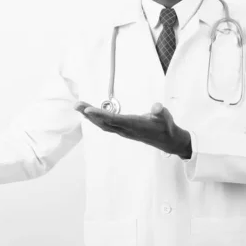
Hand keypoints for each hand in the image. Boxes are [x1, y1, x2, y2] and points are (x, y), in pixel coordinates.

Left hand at [75, 101, 191, 158]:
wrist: (169, 141)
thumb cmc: (167, 127)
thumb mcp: (167, 118)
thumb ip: (161, 112)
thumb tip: (156, 107)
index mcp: (134, 125)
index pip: (113, 120)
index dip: (99, 115)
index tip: (87, 109)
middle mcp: (126, 129)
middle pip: (104, 122)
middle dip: (89, 114)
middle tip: (76, 105)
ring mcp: (124, 131)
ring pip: (103, 124)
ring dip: (90, 116)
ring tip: (78, 107)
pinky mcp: (123, 130)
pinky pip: (107, 125)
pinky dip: (97, 119)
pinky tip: (90, 114)